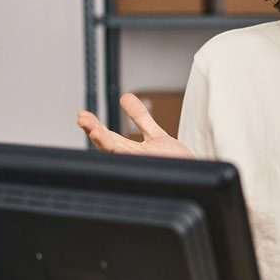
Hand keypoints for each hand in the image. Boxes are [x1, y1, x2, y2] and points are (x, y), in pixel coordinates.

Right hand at [76, 93, 193, 158]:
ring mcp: (147, 167)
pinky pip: (144, 159)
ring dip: (107, 143)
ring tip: (94, 131)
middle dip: (95, 133)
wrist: (197, 182)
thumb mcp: (155, 136)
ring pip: (123, 155)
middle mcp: (135, 162)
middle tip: (82, 119)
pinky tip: (125, 143)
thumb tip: (124, 97)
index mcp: (131, 154)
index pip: (108, 140)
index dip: (94, 128)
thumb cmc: (176, 164)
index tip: (82, 115)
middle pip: (110, 147)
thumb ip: (139, 117)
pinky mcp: (160, 168)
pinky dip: (133, 152)